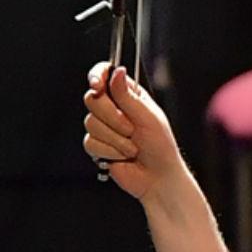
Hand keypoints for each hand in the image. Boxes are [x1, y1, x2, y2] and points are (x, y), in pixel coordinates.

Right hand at [81, 63, 185, 201]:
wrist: (158, 179)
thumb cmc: (161, 148)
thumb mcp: (149, 117)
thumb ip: (128, 96)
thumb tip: (116, 72)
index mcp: (128, 95)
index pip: (104, 74)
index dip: (96, 76)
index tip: (97, 86)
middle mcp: (113, 108)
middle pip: (92, 99)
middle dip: (112, 117)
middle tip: (131, 130)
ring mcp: (103, 127)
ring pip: (90, 122)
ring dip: (115, 139)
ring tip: (132, 148)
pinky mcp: (97, 146)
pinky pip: (90, 142)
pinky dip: (109, 152)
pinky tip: (122, 156)